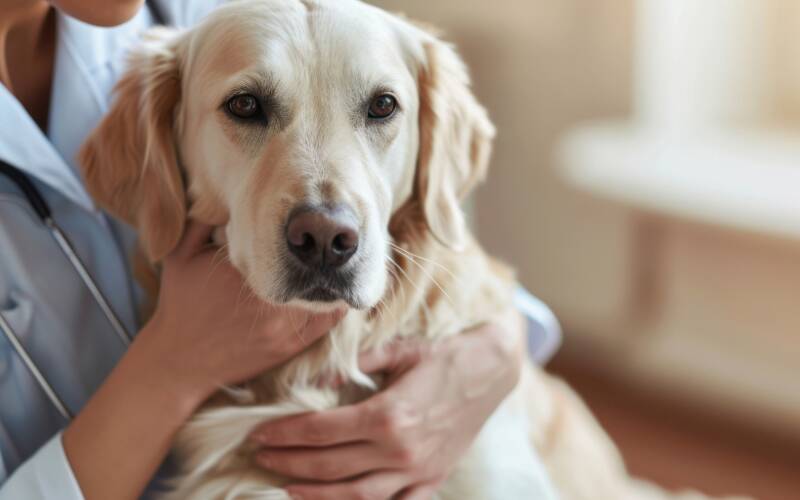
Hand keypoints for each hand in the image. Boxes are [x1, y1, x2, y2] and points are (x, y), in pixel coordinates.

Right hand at [136, 220, 343, 406]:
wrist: (178, 361)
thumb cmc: (180, 304)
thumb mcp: (180, 256)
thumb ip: (201, 221)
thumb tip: (222, 194)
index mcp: (244, 272)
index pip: (286, 242)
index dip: (299, 231)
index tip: (306, 221)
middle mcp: (268, 299)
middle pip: (312, 267)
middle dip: (322, 251)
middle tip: (333, 236)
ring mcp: (281, 326)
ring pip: (325, 295)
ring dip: (332, 278)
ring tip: (338, 262)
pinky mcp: (288, 346)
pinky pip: (325, 323)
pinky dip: (334, 305)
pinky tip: (335, 290)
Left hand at [250, 310, 525, 499]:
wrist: (492, 370)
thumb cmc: (444, 355)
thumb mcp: (398, 351)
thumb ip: (354, 364)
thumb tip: (314, 378)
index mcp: (388, 415)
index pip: (321, 431)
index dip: (286, 434)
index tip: (260, 434)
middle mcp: (400, 450)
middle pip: (330, 466)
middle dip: (289, 463)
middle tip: (262, 457)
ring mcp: (418, 471)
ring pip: (356, 496)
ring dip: (316, 494)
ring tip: (288, 486)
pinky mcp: (433, 479)